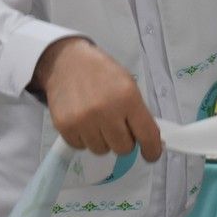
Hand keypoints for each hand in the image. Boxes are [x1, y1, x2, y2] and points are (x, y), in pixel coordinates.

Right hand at [32, 37, 162, 161]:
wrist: (66, 61)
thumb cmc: (101, 73)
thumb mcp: (127, 85)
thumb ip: (138, 113)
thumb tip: (148, 141)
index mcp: (128, 98)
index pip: (147, 135)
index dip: (152, 150)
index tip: (151, 155)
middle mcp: (106, 111)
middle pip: (123, 148)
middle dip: (123, 141)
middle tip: (117, 127)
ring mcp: (83, 120)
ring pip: (101, 150)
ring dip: (102, 140)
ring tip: (97, 121)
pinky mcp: (65, 126)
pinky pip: (81, 147)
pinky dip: (84, 138)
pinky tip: (82, 121)